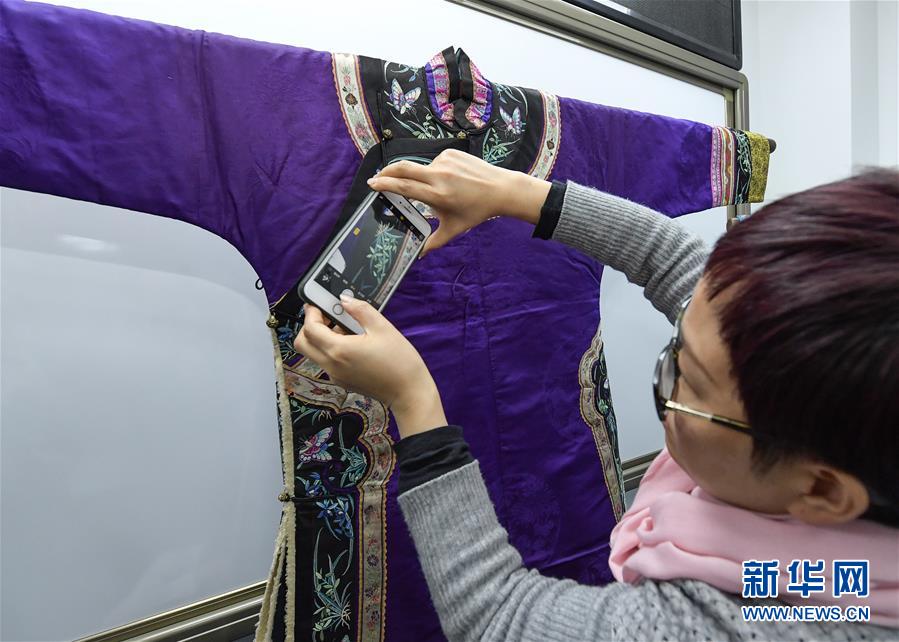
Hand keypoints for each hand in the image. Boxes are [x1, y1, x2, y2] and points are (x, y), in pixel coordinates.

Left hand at [293, 298, 447, 437]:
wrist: (409, 392)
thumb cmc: (400, 361)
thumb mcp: (383, 328)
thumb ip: (360, 310)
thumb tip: (344, 299)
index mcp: (339, 350)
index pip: (310, 329)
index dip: (311, 313)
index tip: (320, 303)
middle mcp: (332, 365)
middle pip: (303, 344)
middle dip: (309, 326)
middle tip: (328, 316)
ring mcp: (335, 376)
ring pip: (314, 353)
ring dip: (321, 338)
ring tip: (346, 329)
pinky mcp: (342, 381)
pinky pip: (327, 362)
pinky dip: (331, 349)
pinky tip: (354, 343)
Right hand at [367, 149, 550, 255]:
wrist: (501, 189)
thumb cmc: (476, 211)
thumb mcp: (454, 229)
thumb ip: (433, 242)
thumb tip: (418, 256)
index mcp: (437, 195)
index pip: (405, 187)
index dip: (385, 184)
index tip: (373, 184)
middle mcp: (439, 176)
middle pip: (404, 168)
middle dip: (387, 172)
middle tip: (377, 177)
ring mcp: (445, 161)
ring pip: (422, 169)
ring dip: (423, 179)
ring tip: (444, 190)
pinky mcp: (451, 152)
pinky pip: (435, 162)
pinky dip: (436, 172)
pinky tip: (451, 180)